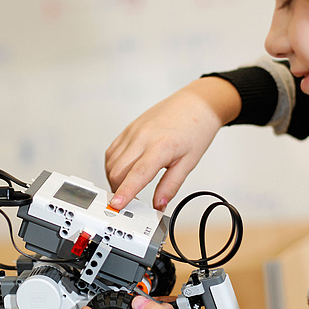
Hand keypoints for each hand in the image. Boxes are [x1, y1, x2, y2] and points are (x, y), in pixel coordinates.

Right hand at [105, 77, 239, 210]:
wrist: (196, 104)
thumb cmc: (196, 129)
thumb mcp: (189, 162)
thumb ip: (171, 185)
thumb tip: (159, 204)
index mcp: (160, 146)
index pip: (137, 174)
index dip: (125, 191)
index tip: (117, 205)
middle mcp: (142, 137)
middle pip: (118, 170)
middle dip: (119, 190)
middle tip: (130, 202)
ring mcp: (133, 131)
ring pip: (111, 162)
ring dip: (114, 179)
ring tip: (128, 187)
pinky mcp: (129, 128)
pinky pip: (112, 151)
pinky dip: (113, 165)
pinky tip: (123, 171)